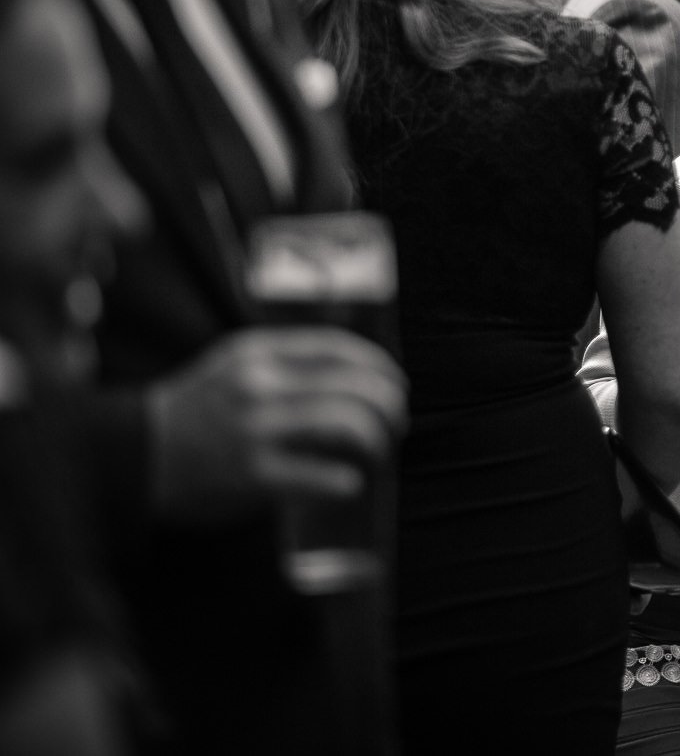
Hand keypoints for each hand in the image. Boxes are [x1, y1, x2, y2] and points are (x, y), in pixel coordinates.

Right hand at [146, 327, 407, 522]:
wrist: (130, 456)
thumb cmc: (191, 412)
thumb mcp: (233, 365)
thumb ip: (285, 361)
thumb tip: (355, 373)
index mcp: (259, 353)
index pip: (341, 349)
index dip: (380, 368)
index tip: (395, 385)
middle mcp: (261, 386)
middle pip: (356, 387)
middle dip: (390, 406)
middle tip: (395, 424)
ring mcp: (256, 430)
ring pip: (349, 424)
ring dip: (378, 441)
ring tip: (378, 453)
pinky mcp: (253, 475)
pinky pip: (324, 475)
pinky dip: (348, 481)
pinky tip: (349, 484)